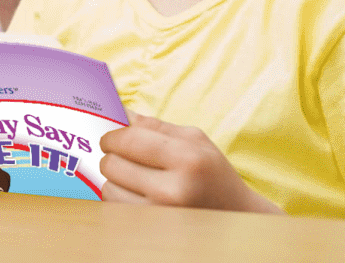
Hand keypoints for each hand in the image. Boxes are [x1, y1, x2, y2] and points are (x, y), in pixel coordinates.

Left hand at [99, 112, 280, 213]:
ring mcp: (162, 216)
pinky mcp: (152, 232)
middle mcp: (174, 190)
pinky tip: (136, 194)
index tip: (111, 137)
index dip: (111, 135)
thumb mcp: (193, 140)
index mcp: (187, 159)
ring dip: (114, 180)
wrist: (235, 216)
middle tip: (125, 158)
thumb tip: (116, 111)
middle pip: (111, 164)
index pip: (127, 139)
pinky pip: (115, 208)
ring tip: (134, 178)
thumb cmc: (211, 173)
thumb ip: (152, 125)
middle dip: (112, 157)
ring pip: (109, 188)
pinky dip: (119, 198)